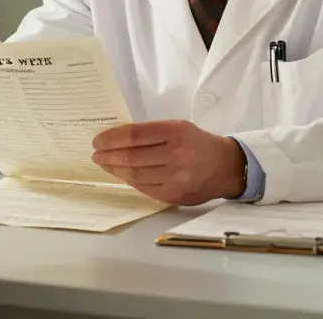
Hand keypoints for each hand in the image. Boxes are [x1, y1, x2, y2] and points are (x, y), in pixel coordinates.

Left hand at [91, 120, 245, 205]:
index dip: (112, 138)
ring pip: (135, 175)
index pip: (135, 135)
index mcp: (175, 132)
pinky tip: (122, 175)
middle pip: (132, 157)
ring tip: (104, 164)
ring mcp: (175, 178)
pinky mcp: (174, 195)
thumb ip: (151, 132)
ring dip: (115, 169)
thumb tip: (117, 139)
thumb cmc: (197, 143)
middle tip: (96, 154)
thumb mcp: (178, 127)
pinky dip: (130, 181)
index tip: (98, 140)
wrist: (226, 167)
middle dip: (108, 155)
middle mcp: (176, 155)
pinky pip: (144, 188)